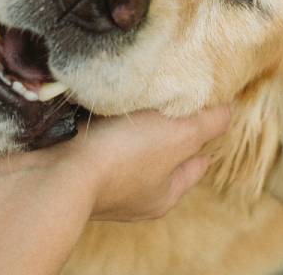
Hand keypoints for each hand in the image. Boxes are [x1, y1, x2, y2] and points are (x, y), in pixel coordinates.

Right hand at [35, 106, 231, 221]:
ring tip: (136, 89)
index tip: (209, 108)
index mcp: (165, 193)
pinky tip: (102, 100)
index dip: (206, 135)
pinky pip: (95, 138)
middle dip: (166, 124)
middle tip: (172, 90)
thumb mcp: (178, 136)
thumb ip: (207, 123)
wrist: (52, 176)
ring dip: (130, 120)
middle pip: (161, 152)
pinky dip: (101, 120)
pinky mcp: (72, 163)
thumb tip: (230, 110)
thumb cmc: (121, 158)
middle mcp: (134, 192)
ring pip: (127, 144)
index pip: (197, 161)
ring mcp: (101, 180)